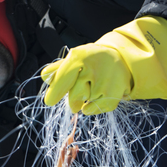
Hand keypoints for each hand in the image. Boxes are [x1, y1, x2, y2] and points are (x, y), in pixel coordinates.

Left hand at [41, 16, 166, 114]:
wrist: (121, 58)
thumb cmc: (92, 60)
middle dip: (73, 97)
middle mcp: (93, 68)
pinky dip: (92, 108)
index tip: (50, 101)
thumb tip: (45, 77)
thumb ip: (58, 69)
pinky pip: (96, 109)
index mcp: (79, 57)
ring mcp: (106, 82)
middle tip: (79, 90)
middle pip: (74, 95)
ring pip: (84, 103)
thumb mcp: (74, 59)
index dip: (56, 91)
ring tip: (92, 88)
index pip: (63, 77)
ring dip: (83, 101)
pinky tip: (96, 97)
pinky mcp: (115, 94)